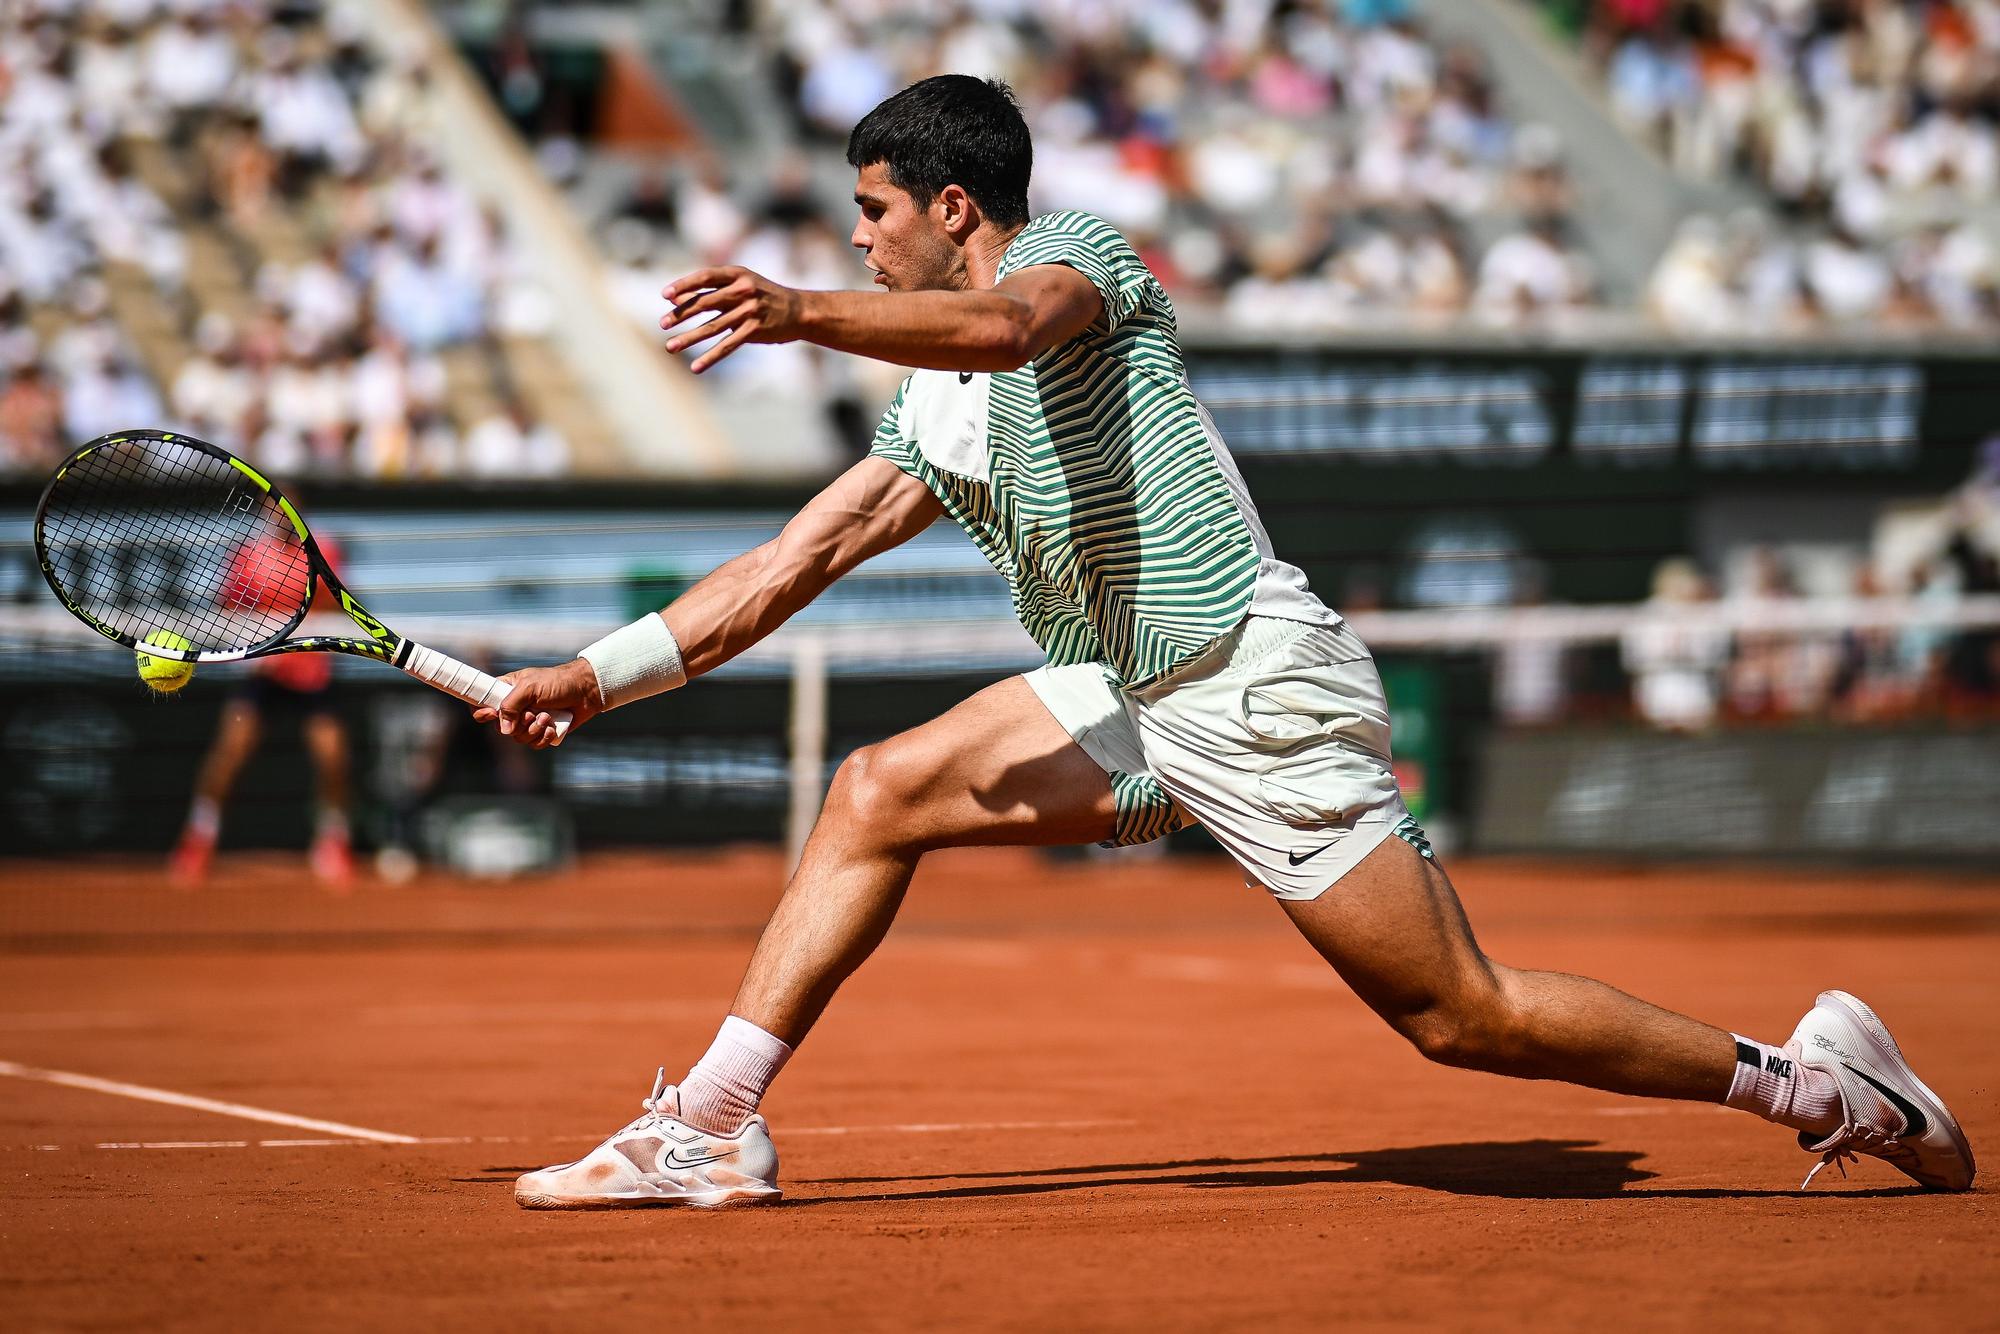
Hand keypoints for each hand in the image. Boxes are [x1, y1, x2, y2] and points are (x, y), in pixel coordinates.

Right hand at [472, 658, 602, 748]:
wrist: (586, 691)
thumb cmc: (557, 682)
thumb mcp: (530, 687)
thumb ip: (511, 705)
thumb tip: (504, 730)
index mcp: (506, 691)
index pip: (482, 704)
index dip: (482, 713)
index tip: (492, 714)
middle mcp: (516, 708)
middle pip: (502, 728)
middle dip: (518, 724)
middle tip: (532, 713)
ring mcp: (529, 721)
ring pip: (519, 738)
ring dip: (533, 730)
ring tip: (547, 717)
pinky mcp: (543, 731)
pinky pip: (535, 744)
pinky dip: (543, 737)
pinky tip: (552, 727)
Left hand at [660, 266, 806, 372]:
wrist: (799, 311)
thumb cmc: (762, 296)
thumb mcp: (740, 284)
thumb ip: (710, 290)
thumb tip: (674, 297)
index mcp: (737, 274)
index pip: (705, 277)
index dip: (684, 285)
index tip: (665, 295)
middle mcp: (743, 290)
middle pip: (705, 303)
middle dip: (681, 314)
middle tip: (662, 324)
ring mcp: (750, 311)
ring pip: (713, 327)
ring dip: (689, 338)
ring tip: (670, 347)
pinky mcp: (755, 331)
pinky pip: (728, 345)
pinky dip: (710, 357)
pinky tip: (696, 367)